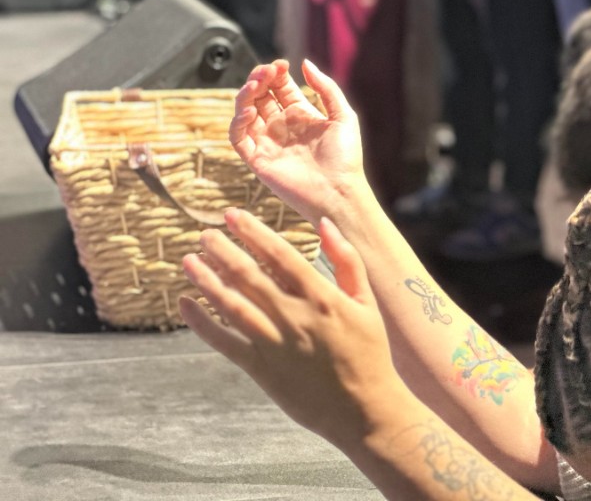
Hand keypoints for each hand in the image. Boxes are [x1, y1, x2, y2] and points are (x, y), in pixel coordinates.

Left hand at [181, 212, 403, 445]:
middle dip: (223, 250)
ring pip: (232, 304)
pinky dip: (202, 323)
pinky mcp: (261, 369)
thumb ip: (348, 261)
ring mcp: (275, 343)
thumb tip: (325, 224)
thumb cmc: (370, 353)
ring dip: (207, 280)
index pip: (280, 255)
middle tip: (204, 233)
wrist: (365, 409)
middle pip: (249, 275)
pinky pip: (225, 342)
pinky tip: (186, 305)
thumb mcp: (368, 302)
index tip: (234, 216)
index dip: (254, 232)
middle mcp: (294, 316)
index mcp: (322, 296)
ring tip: (188, 261)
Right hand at [229, 59, 364, 224]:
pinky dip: (238, 122)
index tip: (281, 64)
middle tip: (265, 71)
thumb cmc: (346, 158)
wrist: (339, 192)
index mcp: (301, 115)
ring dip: (245, 94)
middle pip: (260, 95)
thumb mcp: (343, 116)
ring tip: (255, 84)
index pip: (280, 87)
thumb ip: (326, 88)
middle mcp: (282, 126)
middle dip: (259, 79)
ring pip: (245, 112)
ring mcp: (268, 142)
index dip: (276, 73)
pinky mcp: (257, 159)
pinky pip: (238, 138)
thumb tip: (305, 63)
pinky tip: (250, 110)